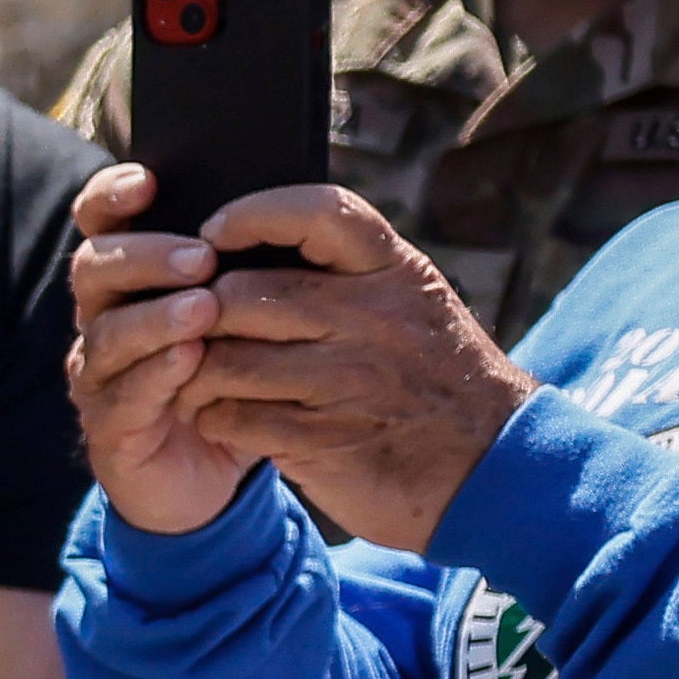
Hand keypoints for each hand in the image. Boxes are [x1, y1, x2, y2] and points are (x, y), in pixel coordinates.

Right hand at [64, 160, 268, 538]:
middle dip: (145, 257)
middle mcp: (104, 319)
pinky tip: (190, 362)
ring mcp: (100, 375)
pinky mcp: (110, 429)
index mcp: (134, 279)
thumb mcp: (248, 314)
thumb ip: (249, 265)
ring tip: (202, 308)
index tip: (148, 182)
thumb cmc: (237, 377)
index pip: (103, 222)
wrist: (216, 474)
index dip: (112, 196)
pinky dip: (155, 376)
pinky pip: (122, 397)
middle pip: (94, 268)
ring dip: (153, 317)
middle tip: (201, 258)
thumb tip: (284, 202)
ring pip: (105, 334)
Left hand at [158, 187, 529, 553]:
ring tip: (196, 375)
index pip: (318, 212)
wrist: (492, 467)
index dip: (253, 213)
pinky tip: (221, 415)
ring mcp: (346, 381)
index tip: (213, 231)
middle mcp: (372, 319)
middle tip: (185, 327)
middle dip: (199, 313)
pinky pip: (229, 416)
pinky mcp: (319, 439)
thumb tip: (253, 240)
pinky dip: (211, 416)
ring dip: (193, 371)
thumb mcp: (413, 304)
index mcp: (395, 273)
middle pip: (241, 295)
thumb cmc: (435, 376)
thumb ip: (349, 271)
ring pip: (223, 359)